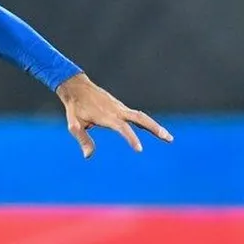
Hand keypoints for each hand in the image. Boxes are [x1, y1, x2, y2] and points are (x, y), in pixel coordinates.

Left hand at [55, 73, 172, 158]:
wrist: (77, 87)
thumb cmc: (75, 107)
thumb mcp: (74, 124)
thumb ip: (82, 139)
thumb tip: (88, 156)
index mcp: (106, 116)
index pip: (122, 128)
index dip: (131, 138)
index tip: (139, 149)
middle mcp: (117, 110)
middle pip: (140, 118)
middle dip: (155, 129)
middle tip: (169, 139)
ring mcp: (120, 108)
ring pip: (142, 116)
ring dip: (155, 126)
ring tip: (168, 138)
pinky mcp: (121, 107)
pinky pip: (137, 116)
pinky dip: (147, 123)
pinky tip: (155, 130)